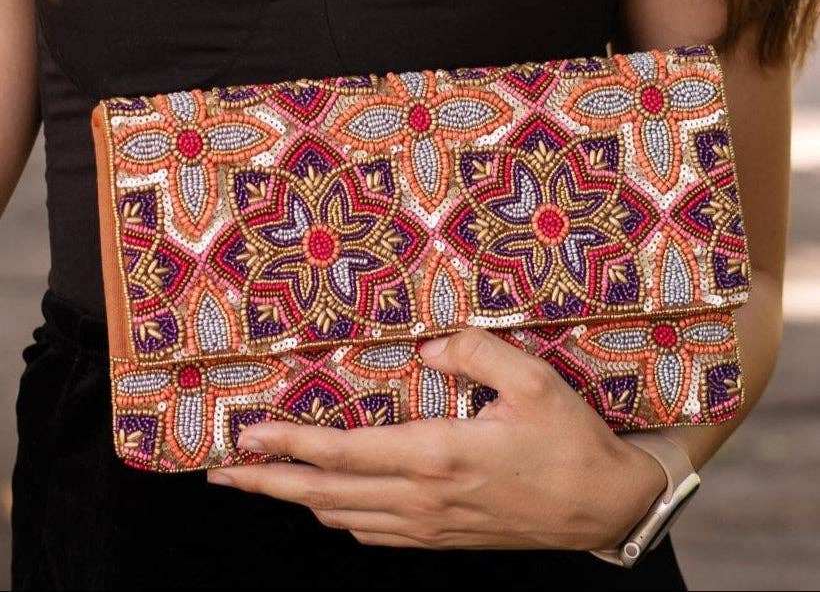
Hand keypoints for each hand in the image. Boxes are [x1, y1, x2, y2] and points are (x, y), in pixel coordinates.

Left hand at [206, 328, 665, 549]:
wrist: (604, 506)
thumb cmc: (570, 440)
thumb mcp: (534, 380)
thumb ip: (475, 353)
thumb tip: (426, 347)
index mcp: (439, 455)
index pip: (344, 454)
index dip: (289, 446)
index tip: (246, 438)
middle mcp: (424, 497)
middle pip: (326, 494)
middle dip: (269, 483)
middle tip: (224, 473)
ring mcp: (431, 525)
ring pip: (344, 517)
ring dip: (298, 500)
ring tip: (265, 484)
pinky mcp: (443, 536)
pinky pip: (374, 533)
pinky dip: (338, 515)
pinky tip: (329, 505)